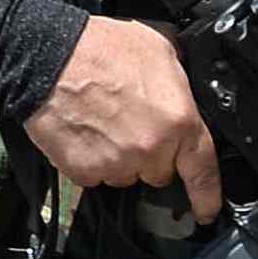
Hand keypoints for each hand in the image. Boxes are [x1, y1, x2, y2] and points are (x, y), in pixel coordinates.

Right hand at [23, 15, 220, 220]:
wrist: (49, 57)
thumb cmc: (101, 48)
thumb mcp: (160, 47)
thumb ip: (181, 79)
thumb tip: (187, 88)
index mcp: (178, 121)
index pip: (203, 172)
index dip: (208, 197)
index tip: (207, 211)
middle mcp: (150, 149)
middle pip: (159, 173)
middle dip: (150, 155)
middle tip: (131, 123)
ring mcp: (116, 164)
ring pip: (126, 175)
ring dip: (120, 158)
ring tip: (103, 123)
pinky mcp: (84, 171)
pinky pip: (94, 176)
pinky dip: (91, 160)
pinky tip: (85, 132)